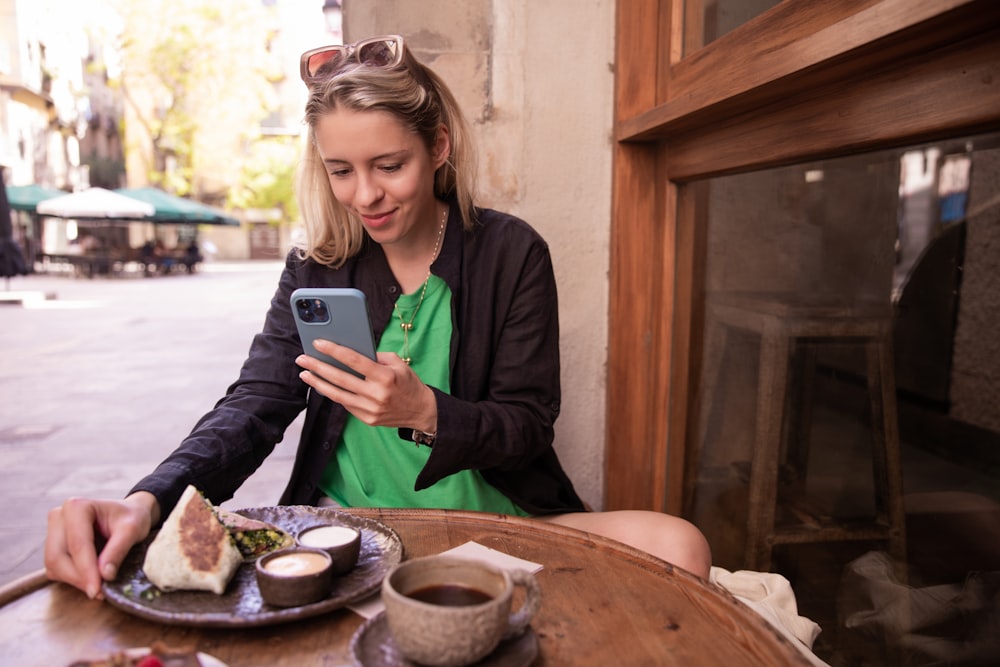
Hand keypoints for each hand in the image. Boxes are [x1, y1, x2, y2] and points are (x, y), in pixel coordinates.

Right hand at [44, 492, 158, 598]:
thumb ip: (118, 550)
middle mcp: (59, 516)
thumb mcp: (132, 529)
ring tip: (99, 587)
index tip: (97, 590)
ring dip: (75, 581)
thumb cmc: (132, 517)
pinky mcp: (54, 546)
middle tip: (99, 593)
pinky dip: (72, 579)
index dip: (86, 570)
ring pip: (54, 566)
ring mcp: (53, 532)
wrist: (128, 514)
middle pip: (58, 557)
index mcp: (77, 506)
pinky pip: (56, 569)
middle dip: (79, 578)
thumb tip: (104, 575)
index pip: (78, 544)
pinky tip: (92, 579)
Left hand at [296, 339, 437, 432]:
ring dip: (318, 383)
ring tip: (305, 374)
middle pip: (340, 378)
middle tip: (302, 359)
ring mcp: (370, 409)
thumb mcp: (398, 364)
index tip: (318, 343)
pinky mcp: (367, 419)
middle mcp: (376, 394)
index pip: (354, 360)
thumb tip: (350, 352)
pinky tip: (323, 385)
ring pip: (337, 394)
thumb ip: (376, 357)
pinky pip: (345, 404)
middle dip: (318, 367)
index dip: (334, 350)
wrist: (421, 411)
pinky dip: (333, 393)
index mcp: (385, 376)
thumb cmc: (408, 383)